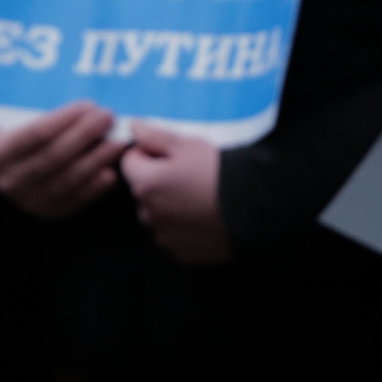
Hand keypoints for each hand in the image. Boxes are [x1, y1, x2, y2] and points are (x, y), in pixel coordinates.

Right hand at [0, 101, 125, 219]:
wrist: (10, 178)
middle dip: (85, 134)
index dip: (66, 118)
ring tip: (117, 142)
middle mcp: (11, 179)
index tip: (89, 105)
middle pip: (55, 155)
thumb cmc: (21, 143)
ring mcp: (30, 200)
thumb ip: (46, 120)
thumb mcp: (18, 127)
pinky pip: (76, 200)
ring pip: (68, 179)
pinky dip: (95, 186)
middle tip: (108, 118)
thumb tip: (88, 110)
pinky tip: (110, 171)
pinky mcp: (49, 213)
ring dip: (97, 159)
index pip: (37, 133)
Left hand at [121, 122, 228, 263]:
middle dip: (157, 179)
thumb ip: (154, 136)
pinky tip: (202, 216)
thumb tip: (133, 128)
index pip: (129, 162)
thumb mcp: (187, 145)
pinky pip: (173, 234)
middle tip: (188, 173)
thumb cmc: (218, 173)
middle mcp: (148, 214)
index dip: (148, 152)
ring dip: (167, 204)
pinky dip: (182, 226)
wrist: (252, 209)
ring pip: (156, 214)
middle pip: (142, 190)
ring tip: (197, 196)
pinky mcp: (181, 253)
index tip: (171, 153)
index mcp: (145, 184)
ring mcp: (164, 236)